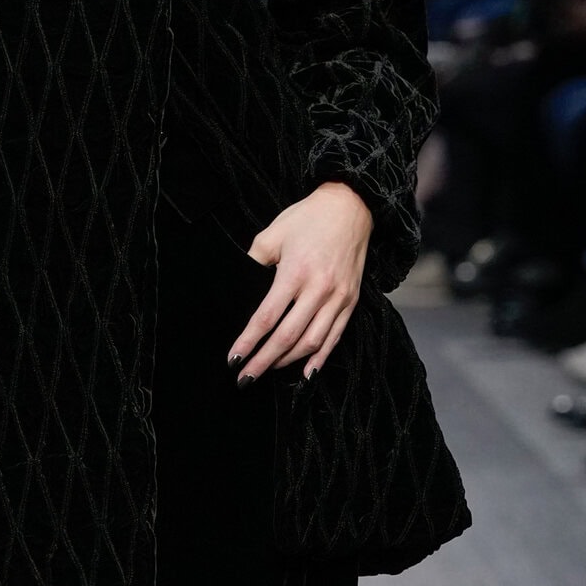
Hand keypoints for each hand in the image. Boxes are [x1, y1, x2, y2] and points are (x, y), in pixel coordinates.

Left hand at [229, 181, 372, 383]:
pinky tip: (306, 373)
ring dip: (288, 362)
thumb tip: (240, 289)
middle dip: (264, 361)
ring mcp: (338, 298)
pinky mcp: (351, 301)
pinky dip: (320, 358)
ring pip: (312, 342)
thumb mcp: (272, 234)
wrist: (351, 206)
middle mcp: (319, 289)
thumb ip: (254, 262)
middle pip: (288, 337)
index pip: (267, 317)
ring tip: (269, 370)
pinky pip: (335, 337)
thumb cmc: (307, 218)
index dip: (249, 341)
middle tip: (246, 379)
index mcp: (295, 272)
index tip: (234, 359)